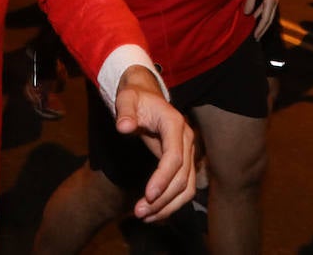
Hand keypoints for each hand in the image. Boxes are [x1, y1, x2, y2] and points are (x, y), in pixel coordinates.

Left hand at [115, 66, 196, 221]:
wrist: (146, 95)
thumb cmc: (135, 98)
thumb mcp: (126, 98)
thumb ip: (125, 111)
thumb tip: (124, 127)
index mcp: (174, 124)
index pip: (175, 157)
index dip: (163, 178)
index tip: (148, 195)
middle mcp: (186, 139)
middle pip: (182, 177)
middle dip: (162, 199)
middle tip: (139, 212)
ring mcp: (188, 152)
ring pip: (187, 187)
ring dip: (168, 206)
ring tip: (145, 216)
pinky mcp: (184, 162)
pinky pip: (184, 187)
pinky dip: (171, 203)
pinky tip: (153, 213)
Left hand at [243, 0, 278, 38]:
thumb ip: (250, 3)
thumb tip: (248, 14)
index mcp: (271, 1)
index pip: (266, 19)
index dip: (260, 28)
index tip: (256, 36)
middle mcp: (275, 1)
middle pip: (269, 19)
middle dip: (263, 28)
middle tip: (257, 37)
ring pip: (268, 14)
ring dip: (262, 21)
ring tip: (257, 29)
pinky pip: (266, 8)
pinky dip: (261, 13)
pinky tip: (255, 16)